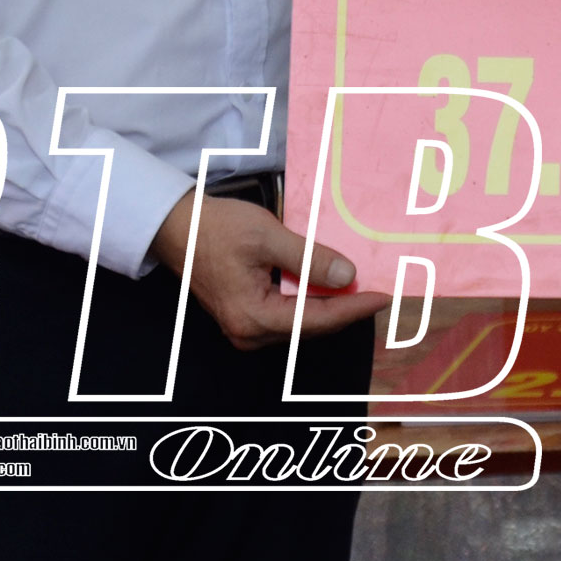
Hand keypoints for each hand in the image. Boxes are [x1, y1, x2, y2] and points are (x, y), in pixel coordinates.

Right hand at [150, 196, 389, 350]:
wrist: (178, 228)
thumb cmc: (217, 228)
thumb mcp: (267, 237)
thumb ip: (309, 259)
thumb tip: (346, 276)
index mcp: (252, 317)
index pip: (317, 320)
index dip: (354, 308)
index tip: (383, 296)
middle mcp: (249, 333)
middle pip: (311, 327)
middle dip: (346, 309)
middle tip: (378, 290)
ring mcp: (246, 328)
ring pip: (301, 323)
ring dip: (331, 306)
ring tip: (361, 288)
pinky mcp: (247, 317)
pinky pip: (288, 315)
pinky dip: (312, 302)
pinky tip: (330, 286)